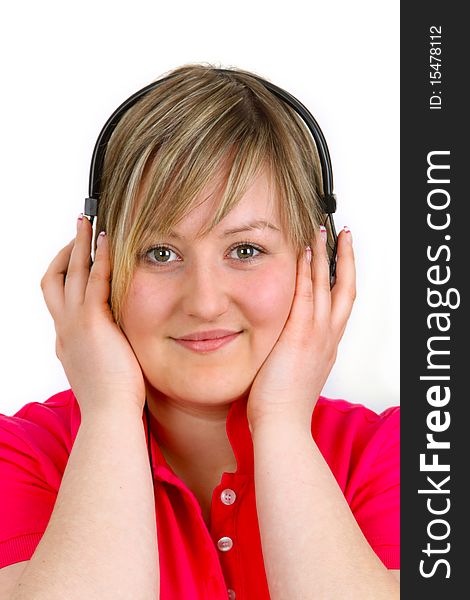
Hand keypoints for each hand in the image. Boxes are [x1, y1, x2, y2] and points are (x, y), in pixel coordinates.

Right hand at [40, 215, 145, 418]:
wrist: (109, 415)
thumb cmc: (113, 399)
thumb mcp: (102, 369)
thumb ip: (104, 350)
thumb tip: (115, 343)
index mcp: (67, 341)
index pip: (59, 300)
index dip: (66, 275)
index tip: (80, 260)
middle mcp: (64, 329)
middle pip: (54, 279)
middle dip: (65, 252)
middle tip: (78, 229)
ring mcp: (74, 324)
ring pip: (71, 273)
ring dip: (79, 244)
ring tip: (89, 222)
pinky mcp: (92, 323)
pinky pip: (95, 281)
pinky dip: (101, 259)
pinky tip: (108, 242)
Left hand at [246, 226, 355, 431]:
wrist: (282, 425)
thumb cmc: (282, 406)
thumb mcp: (294, 374)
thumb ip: (293, 355)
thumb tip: (283, 348)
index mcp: (325, 346)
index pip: (340, 305)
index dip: (343, 279)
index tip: (339, 262)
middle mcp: (327, 338)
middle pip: (345, 288)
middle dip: (345, 260)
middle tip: (344, 236)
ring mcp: (316, 335)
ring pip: (327, 286)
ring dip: (325, 256)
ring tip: (321, 233)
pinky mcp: (299, 335)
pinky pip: (306, 294)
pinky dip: (307, 272)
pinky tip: (304, 253)